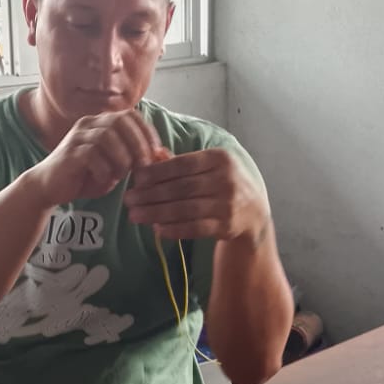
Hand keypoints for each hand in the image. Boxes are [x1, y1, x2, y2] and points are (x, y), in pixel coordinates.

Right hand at [24, 109, 162, 206]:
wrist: (50, 187)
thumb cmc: (86, 176)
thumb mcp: (116, 167)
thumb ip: (134, 159)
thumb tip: (163, 155)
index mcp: (101, 123)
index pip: (130, 115)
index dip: (146, 131)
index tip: (156, 152)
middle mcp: (89, 124)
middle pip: (120, 122)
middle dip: (137, 143)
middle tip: (144, 165)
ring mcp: (77, 137)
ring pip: (107, 137)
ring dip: (121, 157)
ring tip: (123, 174)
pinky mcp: (69, 153)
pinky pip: (91, 154)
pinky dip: (104, 168)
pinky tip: (105, 179)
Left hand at [125, 148, 270, 242]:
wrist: (254, 210)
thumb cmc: (223, 182)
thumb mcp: (209, 165)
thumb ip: (182, 161)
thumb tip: (153, 153)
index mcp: (219, 158)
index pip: (183, 164)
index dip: (157, 171)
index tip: (136, 178)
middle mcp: (225, 180)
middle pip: (181, 188)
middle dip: (151, 194)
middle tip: (128, 200)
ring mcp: (227, 204)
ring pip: (186, 209)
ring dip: (157, 213)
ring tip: (135, 215)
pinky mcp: (227, 226)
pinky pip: (196, 228)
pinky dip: (175, 229)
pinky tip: (157, 229)